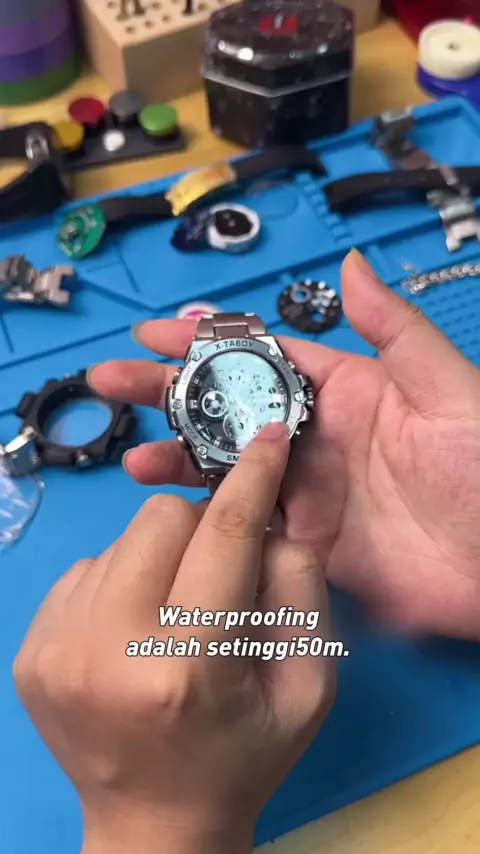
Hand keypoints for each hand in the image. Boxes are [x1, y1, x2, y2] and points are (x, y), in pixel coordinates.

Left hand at [13, 423, 334, 853]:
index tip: (267, 436)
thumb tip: (266, 516)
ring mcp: (57, 647)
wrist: (154, 823)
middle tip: (216, 571)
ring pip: (122, 540)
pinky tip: (134, 632)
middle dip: (201, 528)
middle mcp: (110, 647)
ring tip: (172, 613)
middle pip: (161, 518)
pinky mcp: (31, 649)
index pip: (224, 536)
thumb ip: (300, 588)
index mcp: (190, 663)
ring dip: (159, 560)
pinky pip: (88, 570)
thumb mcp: (307, 684)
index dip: (250, 478)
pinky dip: (121, 585)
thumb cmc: (244, 753)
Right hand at [88, 250, 479, 639]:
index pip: (263, 357)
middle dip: (170, 392)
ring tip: (131, 454)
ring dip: (177, 457)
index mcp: (347, 391)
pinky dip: (207, 517)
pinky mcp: (306, 545)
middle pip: (230, 409)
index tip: (153, 332)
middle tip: (111, 380)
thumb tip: (349, 262)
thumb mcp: (448, 390)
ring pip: (228, 468)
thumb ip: (394, 331)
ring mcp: (308, 493)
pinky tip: (170, 511)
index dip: (208, 342)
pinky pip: (246, 525)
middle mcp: (316, 438)